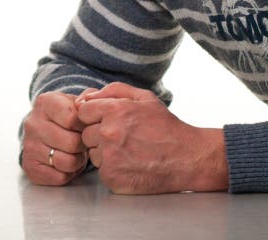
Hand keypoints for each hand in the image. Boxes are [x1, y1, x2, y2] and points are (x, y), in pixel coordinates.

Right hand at [21, 92, 88, 185]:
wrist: (47, 128)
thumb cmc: (70, 114)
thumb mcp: (79, 100)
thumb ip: (90, 97)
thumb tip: (88, 104)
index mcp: (45, 102)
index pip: (72, 118)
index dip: (85, 124)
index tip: (85, 124)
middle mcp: (32, 123)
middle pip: (71, 142)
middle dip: (84, 143)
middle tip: (85, 141)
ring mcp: (28, 146)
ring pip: (66, 162)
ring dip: (78, 159)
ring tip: (78, 152)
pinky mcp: (29, 167)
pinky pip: (59, 177)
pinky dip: (70, 172)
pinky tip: (69, 161)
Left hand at [77, 82, 227, 193]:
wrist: (184, 157)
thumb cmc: (165, 126)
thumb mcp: (146, 98)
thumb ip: (115, 90)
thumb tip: (88, 96)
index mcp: (116, 109)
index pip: (83, 111)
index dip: (95, 115)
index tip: (111, 119)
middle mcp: (109, 132)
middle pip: (86, 133)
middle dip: (100, 134)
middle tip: (125, 136)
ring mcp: (108, 156)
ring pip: (92, 152)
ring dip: (105, 151)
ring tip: (129, 149)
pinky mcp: (110, 176)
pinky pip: (100, 169)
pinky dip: (112, 167)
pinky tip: (130, 162)